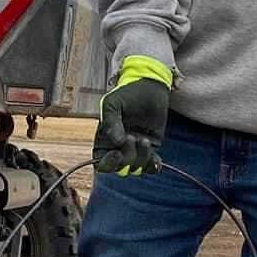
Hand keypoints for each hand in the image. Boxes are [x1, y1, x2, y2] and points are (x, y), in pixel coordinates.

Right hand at [93, 56, 171, 175]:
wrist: (150, 87)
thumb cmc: (127, 94)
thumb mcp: (112, 104)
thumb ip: (110, 122)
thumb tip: (116, 142)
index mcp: (104, 141)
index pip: (101, 165)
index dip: (108, 164)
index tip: (117, 152)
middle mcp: (118, 149)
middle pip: (120, 169)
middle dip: (127, 157)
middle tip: (133, 137)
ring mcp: (135, 150)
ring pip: (136, 169)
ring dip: (141, 157)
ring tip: (144, 139)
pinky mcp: (151, 149)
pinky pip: (151, 167)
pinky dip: (153, 165)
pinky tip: (155, 157)